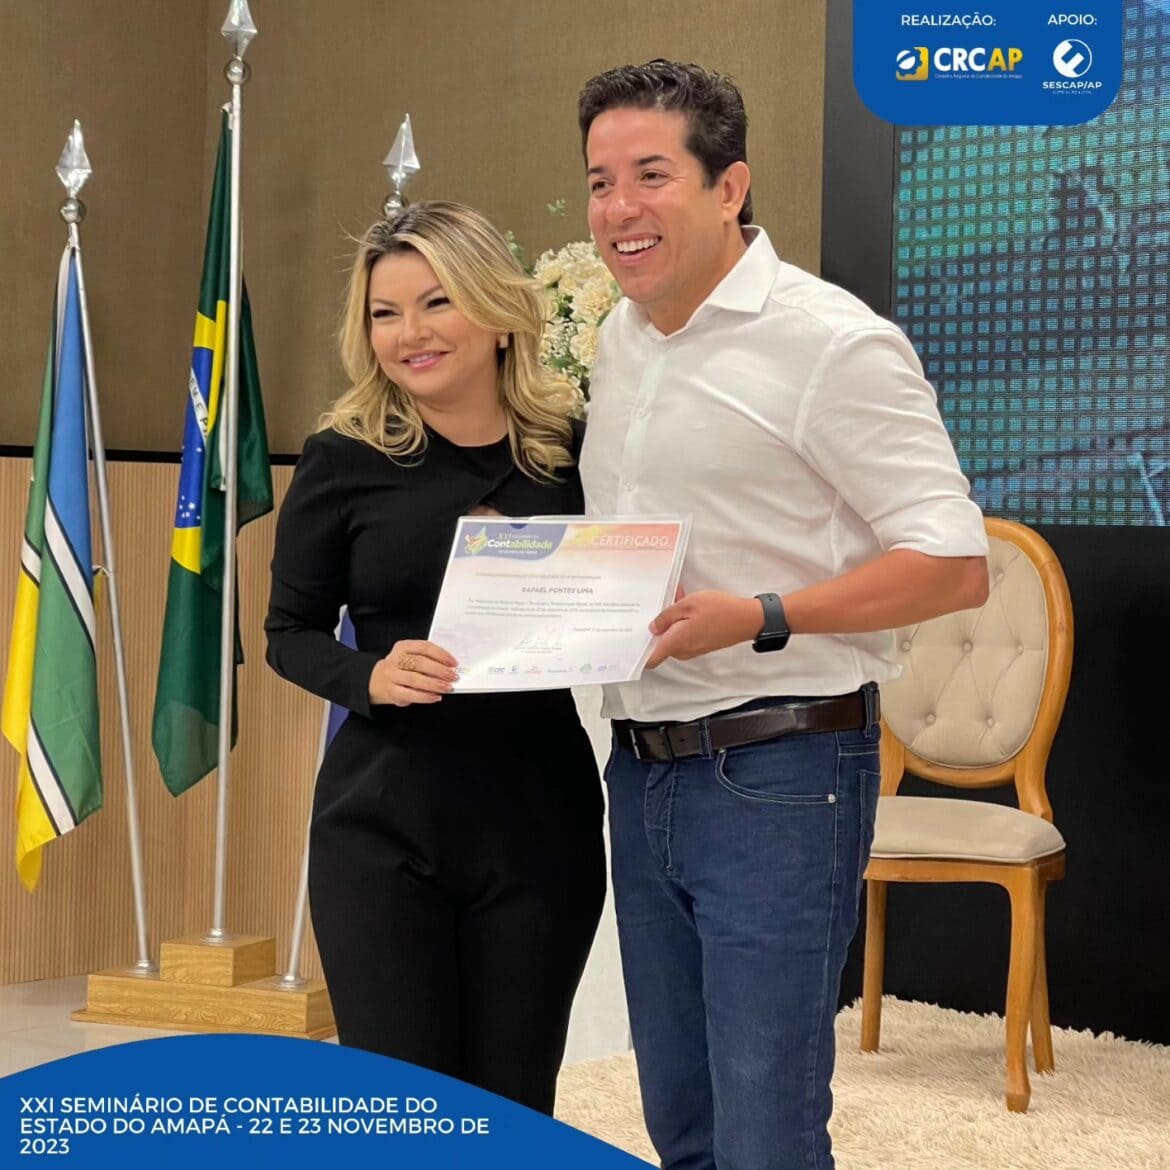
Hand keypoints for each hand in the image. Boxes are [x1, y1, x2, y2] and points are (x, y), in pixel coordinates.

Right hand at [369, 640, 459, 705]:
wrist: (378, 680)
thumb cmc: (401, 667)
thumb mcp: (410, 657)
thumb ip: (428, 659)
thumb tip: (449, 667)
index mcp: (403, 647)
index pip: (424, 647)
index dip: (441, 655)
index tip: (453, 663)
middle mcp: (395, 660)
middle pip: (420, 663)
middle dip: (439, 670)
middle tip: (453, 676)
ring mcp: (392, 676)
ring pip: (415, 679)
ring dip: (434, 684)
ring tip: (447, 687)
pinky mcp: (392, 691)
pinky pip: (410, 694)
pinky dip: (425, 696)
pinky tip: (436, 697)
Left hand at [645, 591, 762, 668]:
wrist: (747, 619)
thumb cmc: (720, 611)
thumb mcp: (687, 604)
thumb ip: (666, 616)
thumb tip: (653, 627)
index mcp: (675, 643)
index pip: (650, 659)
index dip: (639, 652)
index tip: (631, 641)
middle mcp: (683, 650)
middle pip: (660, 643)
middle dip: (658, 625)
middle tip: (660, 604)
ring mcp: (693, 649)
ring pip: (673, 636)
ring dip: (672, 620)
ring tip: (677, 599)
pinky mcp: (701, 645)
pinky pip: (685, 635)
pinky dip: (683, 622)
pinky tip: (688, 604)